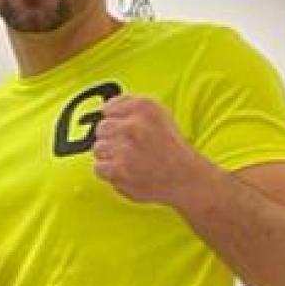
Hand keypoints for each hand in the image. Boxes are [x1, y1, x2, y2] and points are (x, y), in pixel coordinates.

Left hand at [92, 95, 216, 206]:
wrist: (186, 178)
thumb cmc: (170, 146)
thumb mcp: (159, 114)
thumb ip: (131, 107)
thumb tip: (104, 108)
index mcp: (144, 107)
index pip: (108, 108)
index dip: (115, 120)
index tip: (124, 129)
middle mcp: (134, 125)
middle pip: (101, 128)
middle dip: (112, 138)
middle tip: (129, 148)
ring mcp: (125, 148)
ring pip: (98, 148)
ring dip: (110, 156)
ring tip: (129, 160)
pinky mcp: (118, 170)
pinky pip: (98, 168)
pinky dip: (110, 173)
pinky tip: (126, 172)